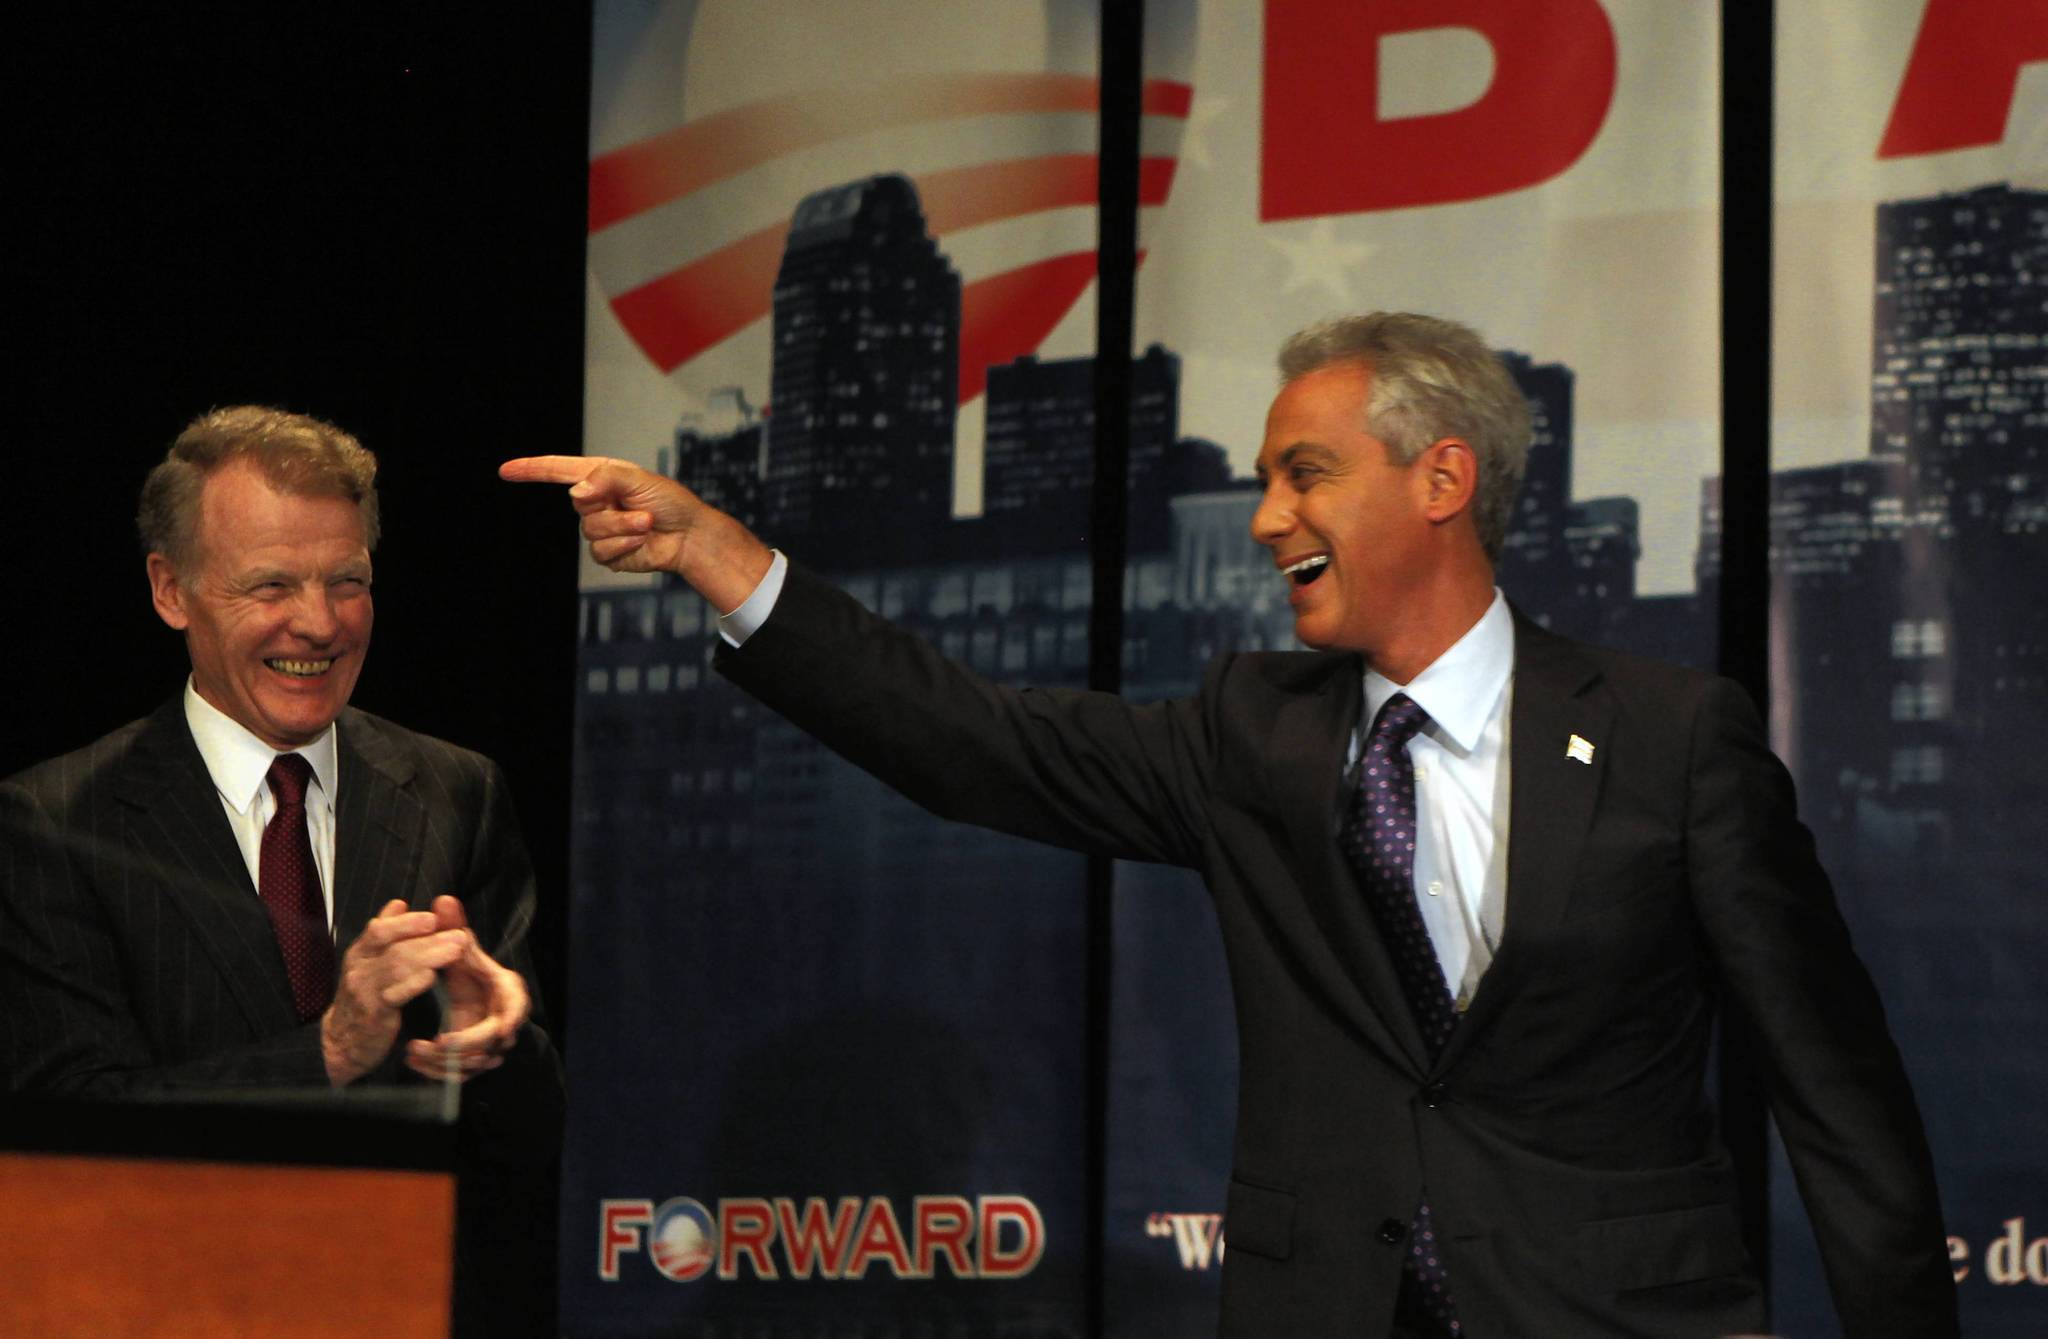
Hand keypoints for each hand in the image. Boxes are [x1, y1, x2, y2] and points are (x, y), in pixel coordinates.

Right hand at [322, 899, 469, 1085]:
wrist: (341, 1041)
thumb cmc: (363, 996)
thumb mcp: (368, 961)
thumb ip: (384, 933)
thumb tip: (399, 903)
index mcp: (360, 952)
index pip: (379, 930)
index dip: (407, 923)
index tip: (434, 918)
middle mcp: (359, 968)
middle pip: (394, 948)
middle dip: (430, 939)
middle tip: (459, 934)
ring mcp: (364, 991)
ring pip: (397, 968)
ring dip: (430, 957)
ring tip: (456, 950)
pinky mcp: (373, 1014)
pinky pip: (393, 996)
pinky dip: (413, 984)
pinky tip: (432, 976)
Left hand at [403, 895, 528, 1083]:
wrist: (471, 1003)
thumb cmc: (469, 974)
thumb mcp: (461, 950)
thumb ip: (453, 927)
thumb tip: (444, 899)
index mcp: (506, 991)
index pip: (516, 1006)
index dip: (509, 1018)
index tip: (500, 1029)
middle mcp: (502, 1021)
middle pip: (493, 1040)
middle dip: (467, 1043)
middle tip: (439, 1042)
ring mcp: (489, 1045)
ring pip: (474, 1062)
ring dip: (444, 1060)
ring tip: (412, 1049)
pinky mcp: (474, 1062)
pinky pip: (459, 1075)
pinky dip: (435, 1070)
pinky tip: (413, 1060)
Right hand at [498, 454, 771, 609]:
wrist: (689, 536)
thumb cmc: (670, 502)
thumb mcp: (639, 479)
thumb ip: (605, 478)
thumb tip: (576, 492)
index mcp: (599, 477)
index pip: (557, 471)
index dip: (531, 470)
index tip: (506, 471)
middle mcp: (596, 501)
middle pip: (579, 504)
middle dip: (611, 506)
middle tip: (639, 507)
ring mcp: (600, 528)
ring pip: (591, 530)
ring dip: (623, 528)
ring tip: (645, 524)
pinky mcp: (608, 552)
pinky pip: (601, 551)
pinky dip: (625, 544)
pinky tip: (641, 540)